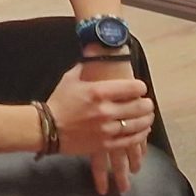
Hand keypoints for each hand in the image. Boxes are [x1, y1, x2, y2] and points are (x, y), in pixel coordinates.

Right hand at [44, 64, 152, 193]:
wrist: (46, 129)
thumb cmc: (58, 102)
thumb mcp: (71, 78)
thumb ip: (87, 65)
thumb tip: (95, 51)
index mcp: (98, 92)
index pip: (132, 87)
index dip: (140, 87)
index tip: (141, 88)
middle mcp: (105, 110)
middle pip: (139, 106)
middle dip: (146, 104)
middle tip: (147, 103)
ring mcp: (106, 129)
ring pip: (137, 124)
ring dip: (146, 119)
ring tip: (148, 116)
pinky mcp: (105, 144)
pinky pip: (130, 141)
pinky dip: (140, 136)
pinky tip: (143, 131)